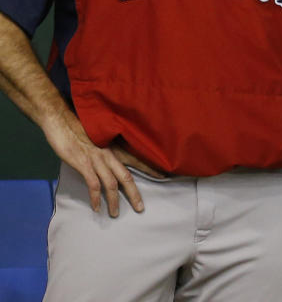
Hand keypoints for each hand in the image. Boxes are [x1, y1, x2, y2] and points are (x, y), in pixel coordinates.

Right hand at [44, 109, 164, 216]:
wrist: (62, 122)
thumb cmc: (80, 129)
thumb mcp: (100, 137)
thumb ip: (108, 149)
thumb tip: (114, 160)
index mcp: (115, 147)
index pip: (138, 160)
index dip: (151, 169)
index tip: (163, 176)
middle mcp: (110, 155)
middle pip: (127, 177)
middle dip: (134, 194)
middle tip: (140, 208)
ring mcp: (97, 160)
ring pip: (111, 184)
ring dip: (114, 201)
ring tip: (115, 214)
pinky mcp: (84, 164)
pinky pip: (93, 185)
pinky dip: (96, 198)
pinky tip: (97, 207)